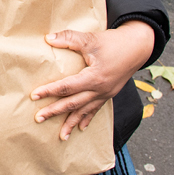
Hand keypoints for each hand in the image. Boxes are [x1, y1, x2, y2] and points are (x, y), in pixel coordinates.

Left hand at [32, 20, 155, 140]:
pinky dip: (87, 119)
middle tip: (38, 119)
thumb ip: (69, 38)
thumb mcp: (91, 39)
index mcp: (95, 77)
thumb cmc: (114, 42)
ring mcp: (106, 93)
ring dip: (71, 123)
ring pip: (85, 111)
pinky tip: (80, 128)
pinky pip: (96, 109)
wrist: (139, 46)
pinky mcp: (109, 93)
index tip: (34, 96)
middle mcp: (101, 89)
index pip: (67, 87)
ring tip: (61, 136)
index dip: (49, 91)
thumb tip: (47, 38)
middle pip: (73, 103)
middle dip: (55, 112)